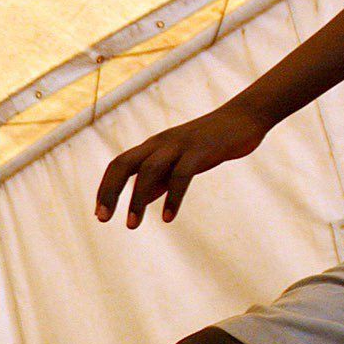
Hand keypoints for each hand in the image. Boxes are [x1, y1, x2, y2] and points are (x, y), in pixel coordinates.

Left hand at [96, 103, 270, 226]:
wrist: (244, 118)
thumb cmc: (210, 142)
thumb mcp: (180, 162)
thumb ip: (160, 179)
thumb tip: (141, 198)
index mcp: (153, 146)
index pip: (119, 165)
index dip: (106, 188)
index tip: (99, 214)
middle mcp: (160, 143)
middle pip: (123, 164)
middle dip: (109, 191)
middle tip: (102, 219)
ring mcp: (179, 145)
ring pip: (148, 171)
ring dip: (137, 199)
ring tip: (131, 225)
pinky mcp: (200, 150)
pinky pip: (181, 175)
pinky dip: (172, 197)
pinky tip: (166, 218)